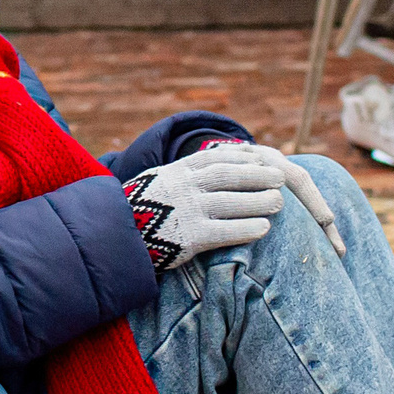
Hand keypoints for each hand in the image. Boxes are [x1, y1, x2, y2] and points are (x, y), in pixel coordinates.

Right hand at [123, 143, 346, 272]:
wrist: (113, 238)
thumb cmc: (138, 211)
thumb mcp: (157, 182)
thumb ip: (181, 176)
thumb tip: (208, 168)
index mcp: (176, 172)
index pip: (215, 157)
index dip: (241, 156)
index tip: (260, 156)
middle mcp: (184, 187)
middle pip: (229, 175)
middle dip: (258, 175)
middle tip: (280, 177)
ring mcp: (186, 211)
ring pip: (232, 201)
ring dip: (259, 200)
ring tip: (279, 202)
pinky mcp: (189, 237)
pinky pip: (225, 231)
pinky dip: (246, 229)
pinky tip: (264, 229)